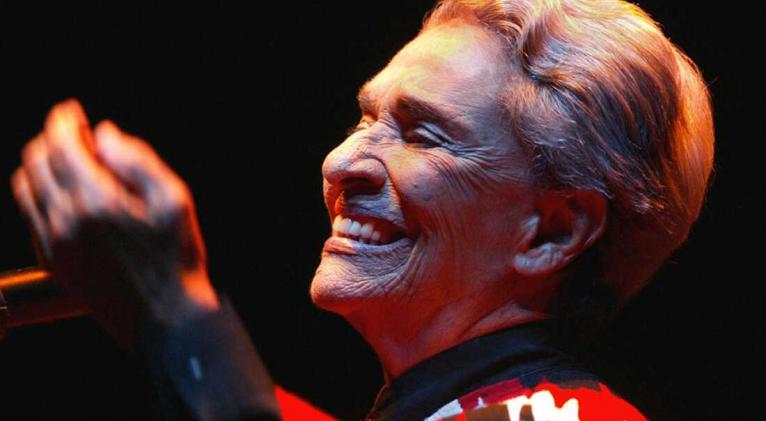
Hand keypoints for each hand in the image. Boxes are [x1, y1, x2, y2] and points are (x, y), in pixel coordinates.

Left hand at [11, 99, 218, 346]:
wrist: (165, 318)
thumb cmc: (176, 257)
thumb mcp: (174, 200)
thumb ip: (138, 159)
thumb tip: (104, 134)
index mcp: (96, 200)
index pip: (61, 144)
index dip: (63, 120)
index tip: (71, 111)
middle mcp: (64, 219)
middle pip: (35, 160)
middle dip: (51, 138)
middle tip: (74, 134)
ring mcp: (53, 243)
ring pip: (25, 186)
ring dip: (40, 165)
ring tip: (67, 162)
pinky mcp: (53, 262)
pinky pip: (30, 215)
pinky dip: (40, 194)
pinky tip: (66, 195)